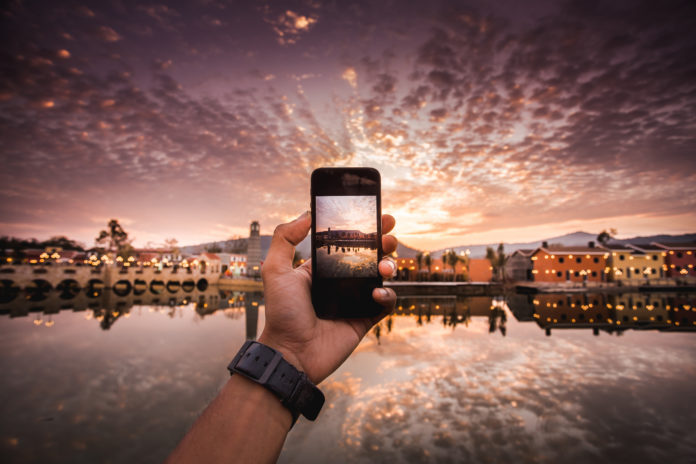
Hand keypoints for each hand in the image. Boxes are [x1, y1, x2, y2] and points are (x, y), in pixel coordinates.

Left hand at [258, 211, 397, 383]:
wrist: (291, 354)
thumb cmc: (281, 314)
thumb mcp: (275, 271)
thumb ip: (284, 239)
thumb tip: (307, 215)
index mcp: (322, 269)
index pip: (346, 244)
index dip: (361, 230)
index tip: (374, 216)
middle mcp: (340, 283)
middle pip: (368, 256)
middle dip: (382, 242)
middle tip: (388, 234)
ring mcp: (353, 301)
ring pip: (381, 277)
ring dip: (388, 265)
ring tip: (384, 265)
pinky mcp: (364, 319)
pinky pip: (385, 303)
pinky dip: (387, 295)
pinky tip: (376, 293)